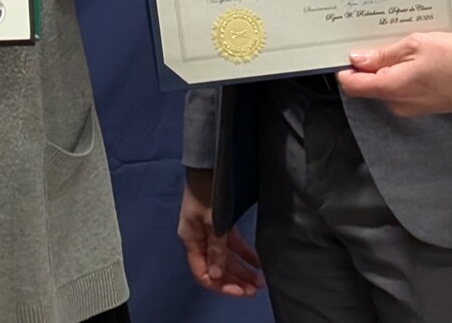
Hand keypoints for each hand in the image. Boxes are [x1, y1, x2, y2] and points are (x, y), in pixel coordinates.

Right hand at [176, 168, 262, 296]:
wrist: (210, 161)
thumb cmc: (208, 190)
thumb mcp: (213, 221)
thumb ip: (216, 248)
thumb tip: (216, 275)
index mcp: (191, 239)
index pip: (203, 273)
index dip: (221, 285)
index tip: (241, 291)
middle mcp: (199, 237)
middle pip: (216, 267)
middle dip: (235, 280)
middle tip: (256, 289)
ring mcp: (210, 229)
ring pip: (226, 257)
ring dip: (242, 269)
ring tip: (260, 280)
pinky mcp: (221, 220)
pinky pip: (232, 243)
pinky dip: (244, 253)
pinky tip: (257, 261)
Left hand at [338, 32, 451, 115]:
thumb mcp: (416, 45)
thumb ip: (383, 54)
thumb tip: (356, 60)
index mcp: (393, 88)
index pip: (352, 86)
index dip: (345, 68)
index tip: (347, 50)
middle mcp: (399, 104)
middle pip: (367, 86)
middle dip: (368, 65)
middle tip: (379, 41)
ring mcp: (412, 108)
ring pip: (385, 87)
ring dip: (386, 69)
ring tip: (402, 48)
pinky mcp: (424, 106)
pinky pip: (401, 91)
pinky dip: (401, 75)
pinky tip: (415, 60)